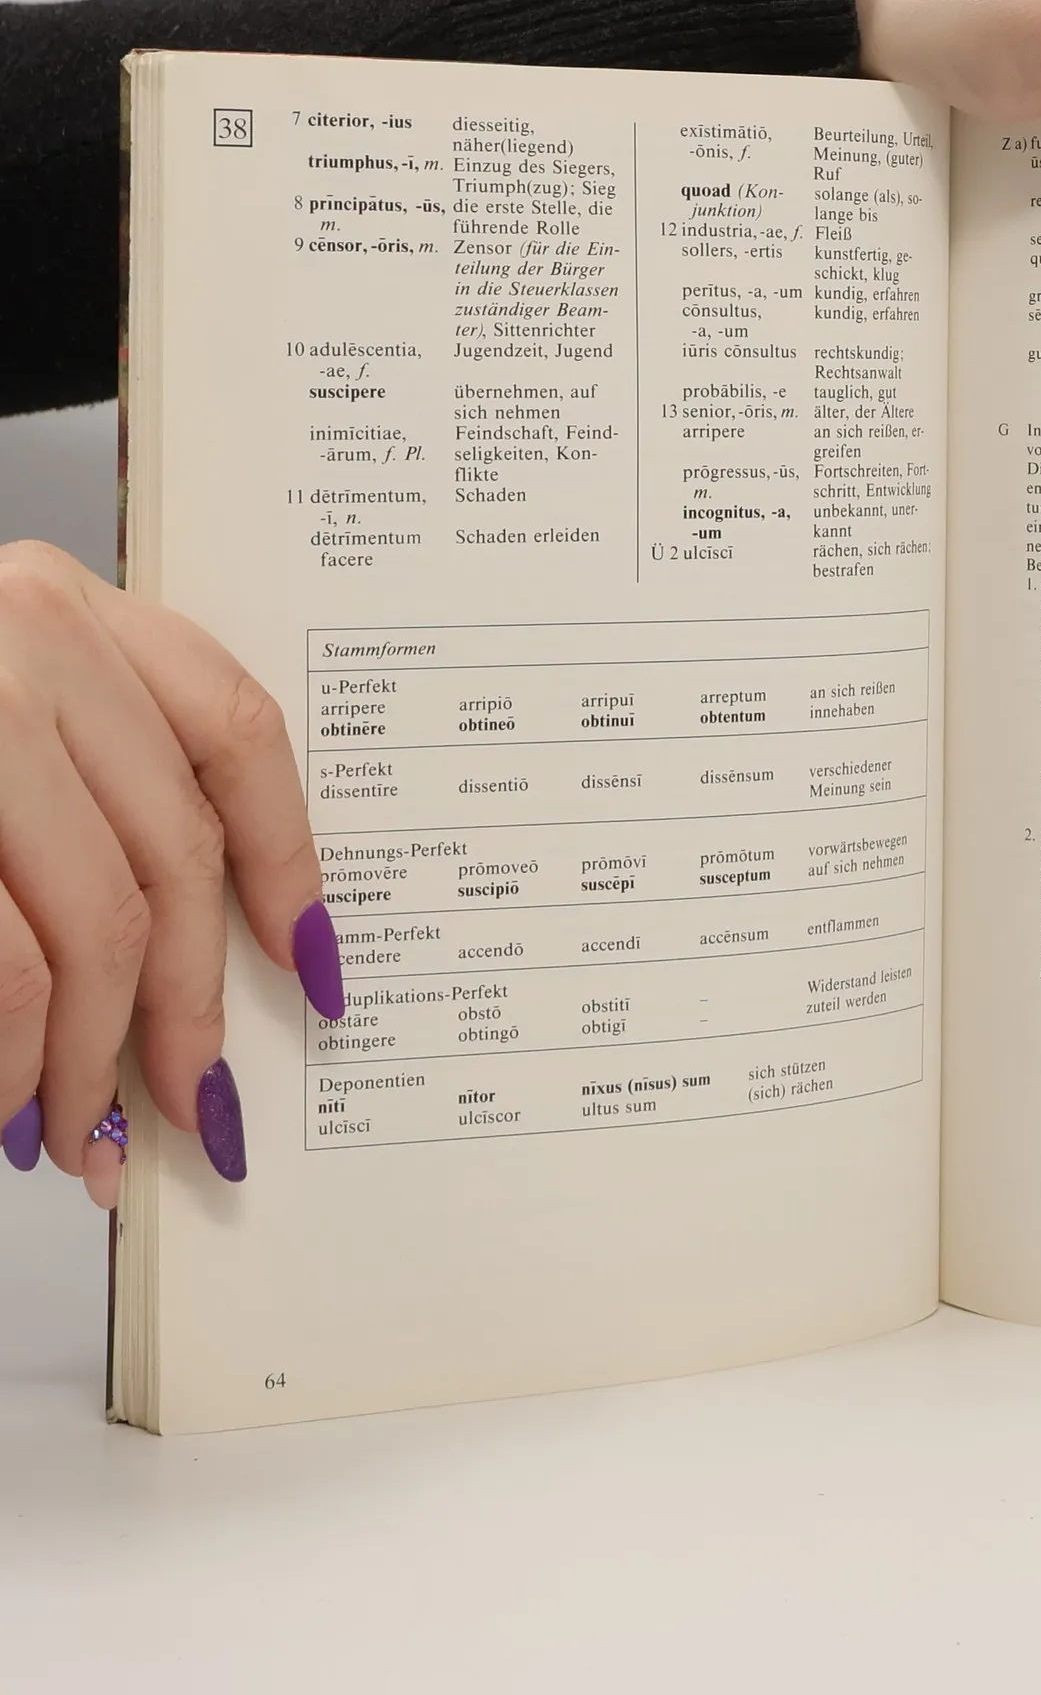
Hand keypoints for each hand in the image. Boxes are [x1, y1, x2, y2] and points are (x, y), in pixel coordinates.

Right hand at [0, 541, 335, 1204]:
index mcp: (63, 606)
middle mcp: (21, 638)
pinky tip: (3, 1101)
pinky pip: (1, 960)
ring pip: (98, 920)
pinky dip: (10, 1054)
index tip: (311, 962)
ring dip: (93, 1056)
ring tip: (78, 1132)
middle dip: (188, 1007)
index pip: (236, 736)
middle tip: (194, 1103)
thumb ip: (89, 782)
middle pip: (174, 856)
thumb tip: (205, 950)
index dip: (290, 863)